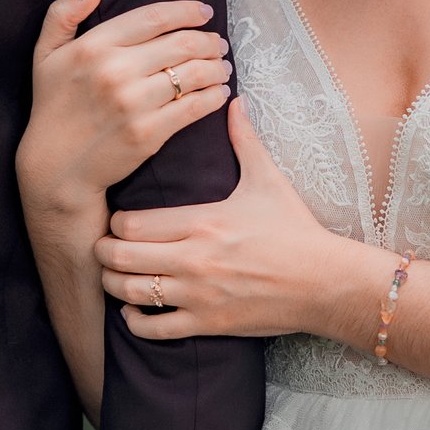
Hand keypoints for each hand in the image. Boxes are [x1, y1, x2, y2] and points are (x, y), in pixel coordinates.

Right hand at [15, 0, 231, 243]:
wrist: (56, 168)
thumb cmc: (52, 108)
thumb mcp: (44, 55)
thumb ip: (62, 14)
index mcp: (93, 46)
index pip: (153, 17)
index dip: (186, 11)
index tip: (205, 12)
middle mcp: (115, 70)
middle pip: (180, 44)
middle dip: (208, 40)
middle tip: (218, 43)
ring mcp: (133, 103)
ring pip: (193, 73)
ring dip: (217, 67)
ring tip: (223, 66)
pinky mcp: (148, 133)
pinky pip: (193, 107)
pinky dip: (213, 96)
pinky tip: (219, 92)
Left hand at [96, 101, 383, 340]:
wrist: (325, 282)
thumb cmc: (295, 229)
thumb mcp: (268, 180)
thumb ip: (244, 140)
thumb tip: (235, 100)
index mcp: (203, 220)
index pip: (132, 223)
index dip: (116, 223)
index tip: (118, 222)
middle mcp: (194, 258)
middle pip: (121, 257)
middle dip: (104, 253)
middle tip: (104, 248)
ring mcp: (199, 294)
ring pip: (131, 292)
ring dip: (114, 285)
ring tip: (113, 277)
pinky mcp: (208, 323)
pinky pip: (154, 329)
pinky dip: (135, 321)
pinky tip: (135, 311)